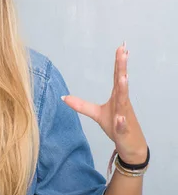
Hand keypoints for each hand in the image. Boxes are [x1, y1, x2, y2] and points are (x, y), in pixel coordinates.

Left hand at [62, 43, 147, 163]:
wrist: (131, 146)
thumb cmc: (116, 126)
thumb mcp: (96, 113)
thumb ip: (81, 105)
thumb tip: (63, 97)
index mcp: (117, 97)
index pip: (118, 76)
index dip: (119, 63)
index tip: (121, 48)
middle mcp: (123, 103)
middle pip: (122, 83)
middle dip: (122, 67)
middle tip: (123, 52)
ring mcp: (124, 116)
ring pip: (124, 101)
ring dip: (123, 90)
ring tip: (123, 78)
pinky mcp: (123, 130)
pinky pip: (122, 125)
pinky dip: (121, 121)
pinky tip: (120, 118)